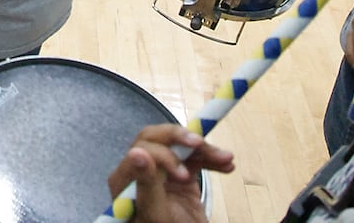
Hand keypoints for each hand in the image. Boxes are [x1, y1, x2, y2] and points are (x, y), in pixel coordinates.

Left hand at [106, 124, 232, 222]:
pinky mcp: (179, 175)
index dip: (163, 156)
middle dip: (181, 139)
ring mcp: (160, 171)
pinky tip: (227, 166)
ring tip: (227, 158)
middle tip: (201, 144)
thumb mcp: (155, 213)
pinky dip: (211, 159)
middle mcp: (140, 170)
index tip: (184, 175)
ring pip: (179, 146)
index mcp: (126, 178)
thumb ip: (146, 184)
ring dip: (204, 149)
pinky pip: (194, 158)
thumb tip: (137, 153)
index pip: (141, 151)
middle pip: (157, 140)